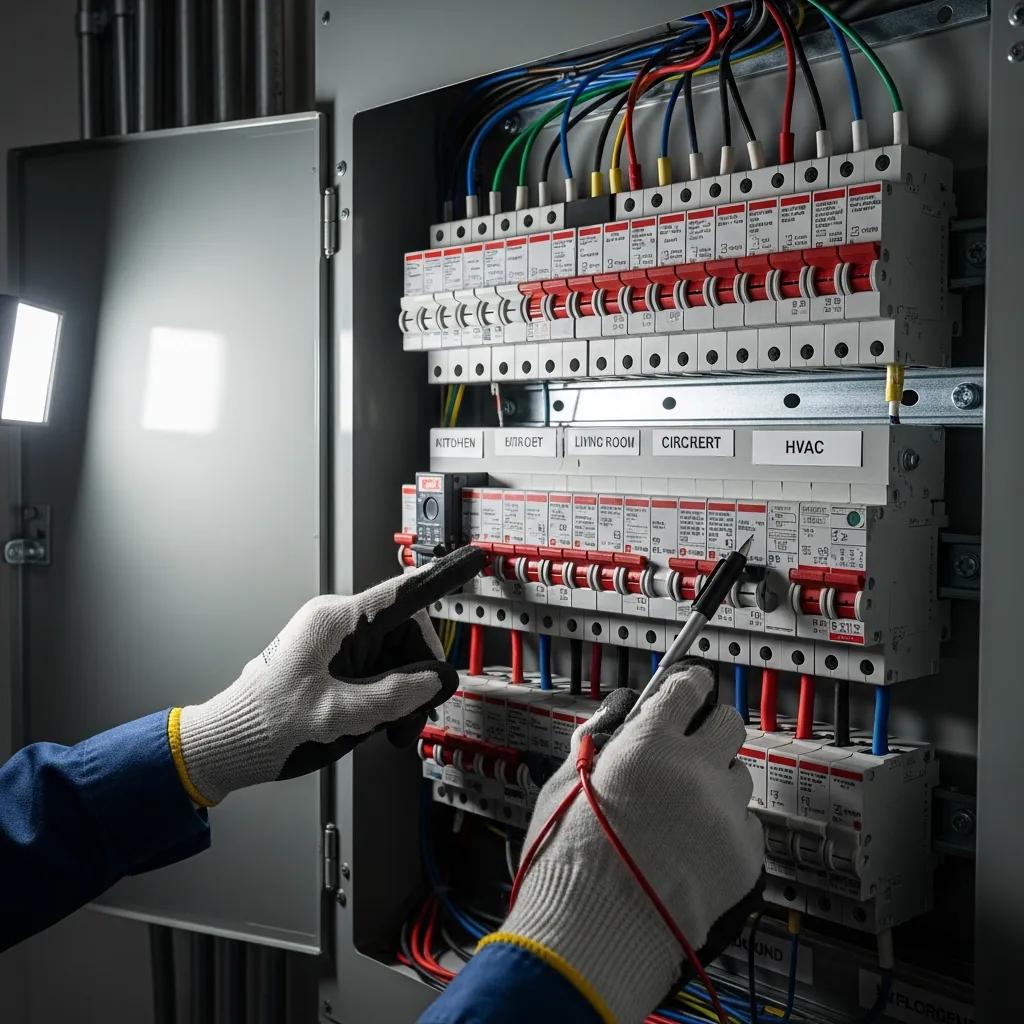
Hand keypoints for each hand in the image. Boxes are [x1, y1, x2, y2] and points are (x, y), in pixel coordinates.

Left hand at [173, 546, 485, 804]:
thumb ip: (396, 694)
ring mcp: (335, 644)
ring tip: (389, 731)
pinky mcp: (333, 663)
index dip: (445, 576)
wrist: (227, 746)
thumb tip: (435, 679)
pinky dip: (387, 699)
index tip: (475, 558)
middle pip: (407, 637)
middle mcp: (338, 625)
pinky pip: (378, 672)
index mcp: (336, 622)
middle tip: (411, 720)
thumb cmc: (267, 725)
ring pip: (396, 659)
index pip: (404, 594)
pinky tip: (377, 726)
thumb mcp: (341, 716)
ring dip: (403, 695)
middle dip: (419, 678)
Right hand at [494, 662, 762, 1023]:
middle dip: (710, 728)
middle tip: (690, 745)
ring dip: (717, 781)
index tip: (689, 684)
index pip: (686, 688)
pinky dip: (725, 828)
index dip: (687, 683)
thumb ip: (597, 739)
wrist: (593, 937)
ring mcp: (724, 816)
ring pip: (740, 774)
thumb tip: (620, 712)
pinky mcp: (744, 858)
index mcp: (648, 746)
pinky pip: (746, 824)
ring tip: (683, 810)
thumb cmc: (567, 863)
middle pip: (729, 722)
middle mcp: (695, 772)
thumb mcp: (565, 783)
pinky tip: (693, 846)